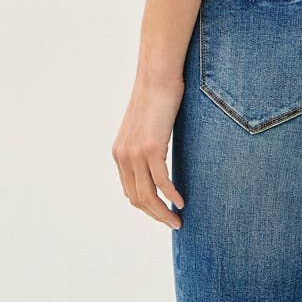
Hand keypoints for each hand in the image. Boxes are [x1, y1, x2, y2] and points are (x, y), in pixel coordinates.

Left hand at [112, 74, 185, 228]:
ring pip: (148, 196)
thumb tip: (160, 159)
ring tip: (178, 220)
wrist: (157, 78)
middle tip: (174, 223)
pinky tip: (181, 202)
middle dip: (156, 215)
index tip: (164, 213)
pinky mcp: (151, 149)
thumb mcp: (147, 128)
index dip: (147, 207)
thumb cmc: (158, 99)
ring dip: (163, 212)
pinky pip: (161, 182)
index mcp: (120, 154)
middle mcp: (123, 157)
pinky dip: (171, 196)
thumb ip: (148, 146)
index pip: (131, 191)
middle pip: (137, 199)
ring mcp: (135, 154)